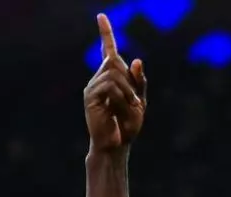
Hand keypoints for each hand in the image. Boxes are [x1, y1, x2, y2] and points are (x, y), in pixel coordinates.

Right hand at [84, 13, 146, 152]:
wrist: (117, 145)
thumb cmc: (127, 125)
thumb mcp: (139, 101)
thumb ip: (138, 81)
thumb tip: (135, 59)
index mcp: (111, 78)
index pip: (107, 51)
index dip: (105, 33)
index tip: (101, 16)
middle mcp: (99, 79)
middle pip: (115, 62)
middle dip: (129, 80)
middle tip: (134, 102)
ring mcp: (93, 87)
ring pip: (114, 74)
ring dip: (127, 91)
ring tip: (128, 108)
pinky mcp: (91, 97)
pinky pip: (110, 86)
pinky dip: (121, 97)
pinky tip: (120, 109)